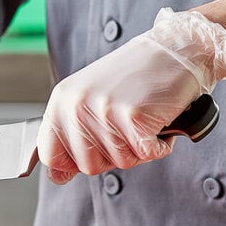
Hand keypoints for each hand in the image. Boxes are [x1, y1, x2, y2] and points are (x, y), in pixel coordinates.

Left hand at [37, 8, 225, 183]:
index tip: (92, 154)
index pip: (50, 155)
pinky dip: (159, 145)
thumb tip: (57, 176)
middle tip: (126, 127)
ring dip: (138, 148)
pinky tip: (158, 120)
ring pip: (121, 162)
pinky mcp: (133, 117)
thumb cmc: (134, 75)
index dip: (71, 164)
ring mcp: (104, 111)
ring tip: (142, 117)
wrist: (174, 49)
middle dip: (112, 155)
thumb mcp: (88, 98)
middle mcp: (77, 106)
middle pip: (87, 165)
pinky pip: (147, 154)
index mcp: (61, 101)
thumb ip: (70, 134)